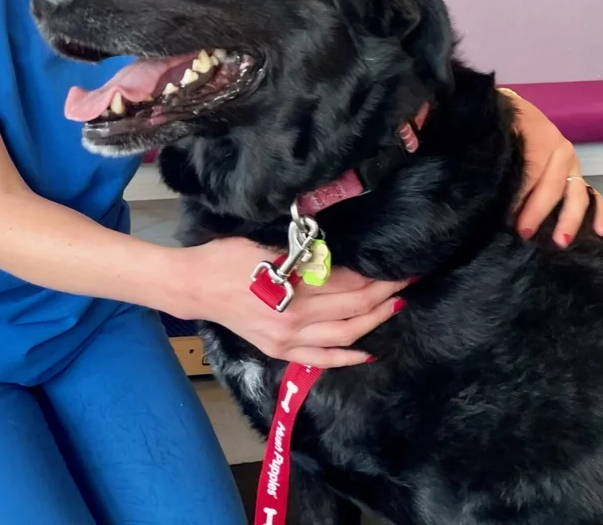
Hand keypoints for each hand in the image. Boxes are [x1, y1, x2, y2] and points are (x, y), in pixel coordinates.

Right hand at [175, 236, 411, 367]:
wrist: (196, 286)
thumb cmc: (227, 256)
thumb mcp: (267, 242)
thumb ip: (305, 250)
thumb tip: (340, 251)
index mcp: (292, 285)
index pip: (347, 281)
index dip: (374, 274)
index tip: (396, 264)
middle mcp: (295, 318)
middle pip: (352, 307)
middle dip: (383, 294)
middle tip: (406, 281)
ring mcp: (287, 339)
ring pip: (344, 335)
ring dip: (373, 321)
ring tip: (394, 306)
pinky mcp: (278, 350)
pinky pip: (320, 359)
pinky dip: (345, 358)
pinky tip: (366, 351)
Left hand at [502, 89, 602, 246]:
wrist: (512, 107)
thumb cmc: (501, 123)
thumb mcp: (496, 131)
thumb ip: (497, 154)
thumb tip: (487, 186)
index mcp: (540, 136)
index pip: (531, 171)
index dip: (520, 196)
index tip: (506, 218)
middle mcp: (561, 149)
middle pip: (553, 185)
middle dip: (538, 212)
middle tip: (524, 234)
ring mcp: (572, 163)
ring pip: (577, 193)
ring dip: (570, 218)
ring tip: (561, 241)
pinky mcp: (576, 173)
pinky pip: (593, 194)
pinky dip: (599, 212)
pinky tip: (600, 231)